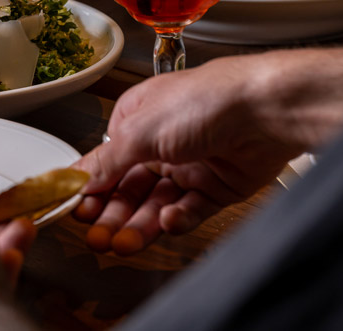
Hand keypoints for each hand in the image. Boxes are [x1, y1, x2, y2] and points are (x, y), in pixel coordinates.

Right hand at [71, 48, 342, 254]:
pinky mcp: (216, 187)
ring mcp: (190, 165)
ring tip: (124, 243)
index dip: (90, 188)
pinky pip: (189, 211)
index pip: (105, 161)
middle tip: (97, 238)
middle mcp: (161, 142)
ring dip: (139, 224)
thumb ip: (106, 161)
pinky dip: (177, 219)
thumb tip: (76, 178)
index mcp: (137, 119)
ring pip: (156, 204)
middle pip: (128, 188)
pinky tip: (168, 220)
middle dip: (111, 214)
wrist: (267, 110)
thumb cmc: (207, 99)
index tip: (75, 211)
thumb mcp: (140, 130)